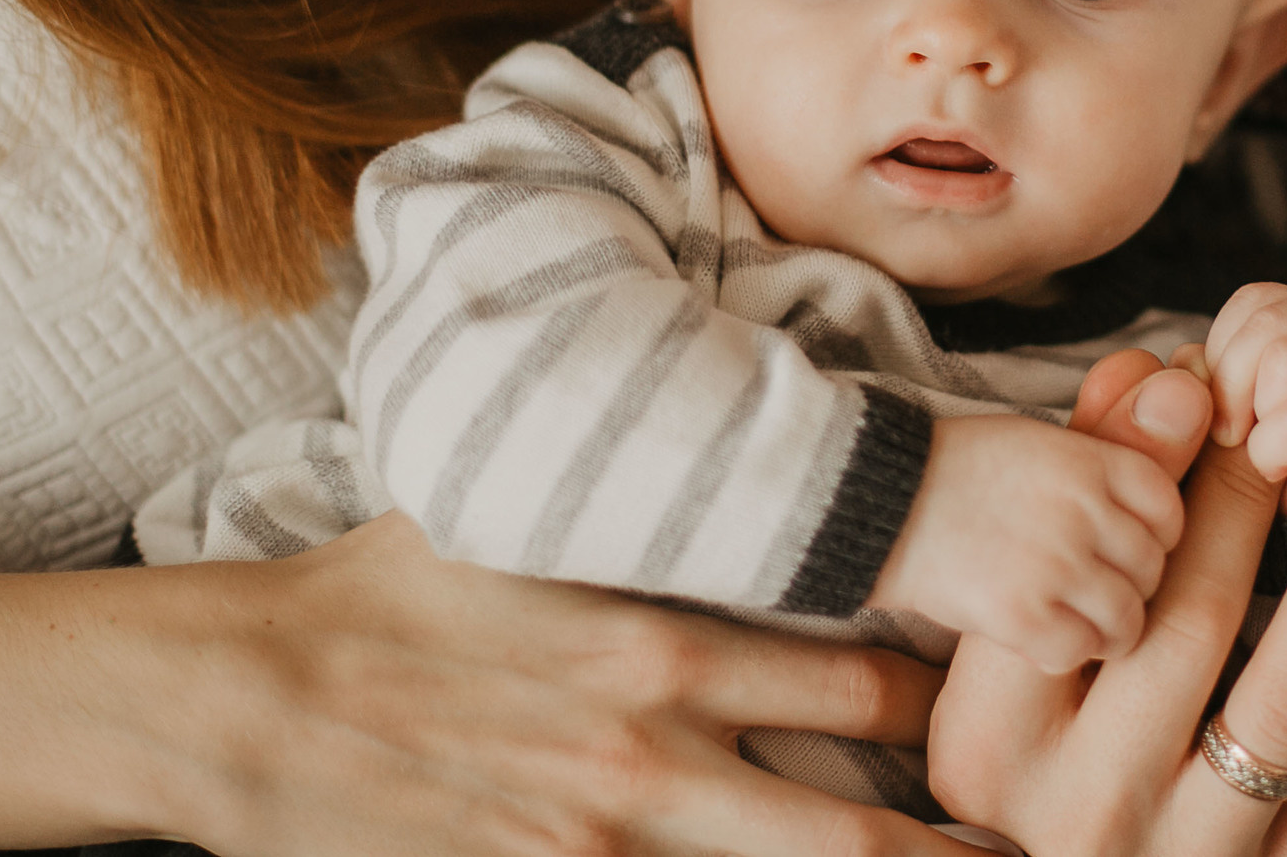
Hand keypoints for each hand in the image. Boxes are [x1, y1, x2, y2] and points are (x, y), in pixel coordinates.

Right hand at [0, 513, 980, 856]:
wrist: (251, 695)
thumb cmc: (395, 588)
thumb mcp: (541, 524)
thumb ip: (653, 518)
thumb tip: (740, 469)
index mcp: (669, 638)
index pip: (867, 683)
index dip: (954, 712)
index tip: (1012, 716)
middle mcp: (658, 752)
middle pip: (860, 823)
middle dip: (952, 844)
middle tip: (1035, 847)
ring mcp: (607, 840)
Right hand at [871, 412, 1185, 672]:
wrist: (875, 498)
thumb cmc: (952, 467)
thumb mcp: (1035, 441)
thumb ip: (1096, 463)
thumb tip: (1148, 488)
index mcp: (1091, 462)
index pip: (1169, 509)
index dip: (1156, 534)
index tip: (1129, 546)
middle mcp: (1084, 512)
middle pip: (1152, 568)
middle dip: (1130, 584)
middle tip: (1093, 589)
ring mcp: (1057, 566)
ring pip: (1127, 620)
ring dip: (1106, 628)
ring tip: (1072, 621)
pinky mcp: (1023, 616)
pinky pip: (1078, 652)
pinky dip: (1065, 652)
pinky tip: (1039, 638)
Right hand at [926, 350, 1286, 856]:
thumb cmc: (1037, 771)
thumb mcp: (1000, 671)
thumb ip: (1056, 525)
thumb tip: (1140, 375)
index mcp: (994, 747)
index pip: (1069, 590)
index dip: (1135, 476)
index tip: (1188, 383)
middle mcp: (1087, 807)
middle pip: (1182, 629)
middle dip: (1246, 503)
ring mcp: (1189, 854)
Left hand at [1204, 283, 1286, 514]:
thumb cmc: (1272, 451)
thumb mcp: (1231, 401)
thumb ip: (1207, 372)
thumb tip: (1189, 360)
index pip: (1253, 302)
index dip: (1224, 355)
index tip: (1228, 405)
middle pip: (1268, 323)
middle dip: (1235, 386)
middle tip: (1239, 436)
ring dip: (1261, 419)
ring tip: (1274, 448)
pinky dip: (1274, 449)